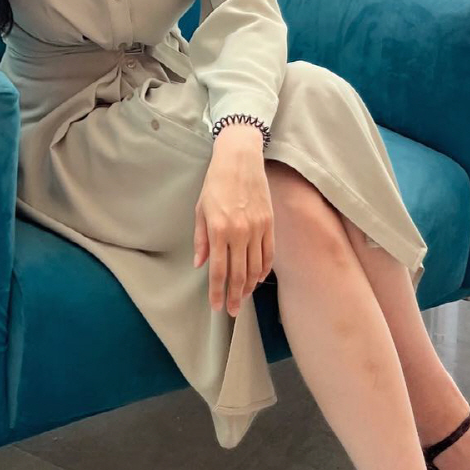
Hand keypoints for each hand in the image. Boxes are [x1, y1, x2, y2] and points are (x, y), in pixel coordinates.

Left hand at [193, 140, 273, 316]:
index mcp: (219, 230)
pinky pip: (268, 253)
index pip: (218, 270)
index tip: (217, 306)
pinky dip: (264, 269)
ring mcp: (257, 228)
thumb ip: (201, 239)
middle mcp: (239, 232)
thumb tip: (200, 264)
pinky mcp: (269, 223)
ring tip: (244, 298)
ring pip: (256, 267)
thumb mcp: (201, 210)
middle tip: (233, 311)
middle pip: (239, 274)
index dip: (217, 292)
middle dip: (235, 296)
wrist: (240, 159)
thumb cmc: (216, 182)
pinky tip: (258, 278)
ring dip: (250, 286)